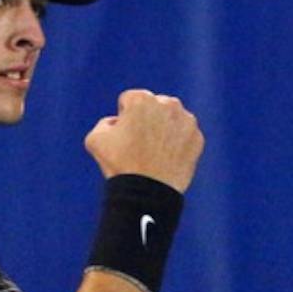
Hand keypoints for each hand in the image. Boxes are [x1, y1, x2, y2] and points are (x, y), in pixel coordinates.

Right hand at [83, 89, 204, 192]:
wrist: (148, 192)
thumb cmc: (120, 165)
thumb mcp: (95, 139)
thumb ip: (105, 122)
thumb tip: (117, 123)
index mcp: (141, 99)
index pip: (129, 100)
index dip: (123, 118)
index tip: (124, 135)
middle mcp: (167, 104)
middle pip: (153, 106)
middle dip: (147, 119)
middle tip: (139, 144)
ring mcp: (186, 120)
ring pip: (171, 119)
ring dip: (163, 129)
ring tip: (154, 152)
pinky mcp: (197, 137)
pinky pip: (184, 136)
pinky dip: (177, 144)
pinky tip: (166, 159)